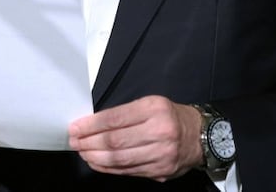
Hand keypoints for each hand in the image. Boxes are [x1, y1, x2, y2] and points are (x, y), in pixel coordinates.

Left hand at [68, 95, 203, 180]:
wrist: (201, 136)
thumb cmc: (171, 117)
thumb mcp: (151, 104)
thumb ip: (124, 114)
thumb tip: (92, 125)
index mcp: (155, 109)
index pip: (115, 119)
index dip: (91, 125)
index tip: (76, 127)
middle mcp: (160, 132)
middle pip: (115, 141)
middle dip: (88, 142)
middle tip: (74, 141)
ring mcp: (161, 155)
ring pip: (119, 160)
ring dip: (95, 157)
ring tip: (83, 152)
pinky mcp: (160, 171)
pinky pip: (127, 171)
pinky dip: (108, 168)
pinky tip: (97, 163)